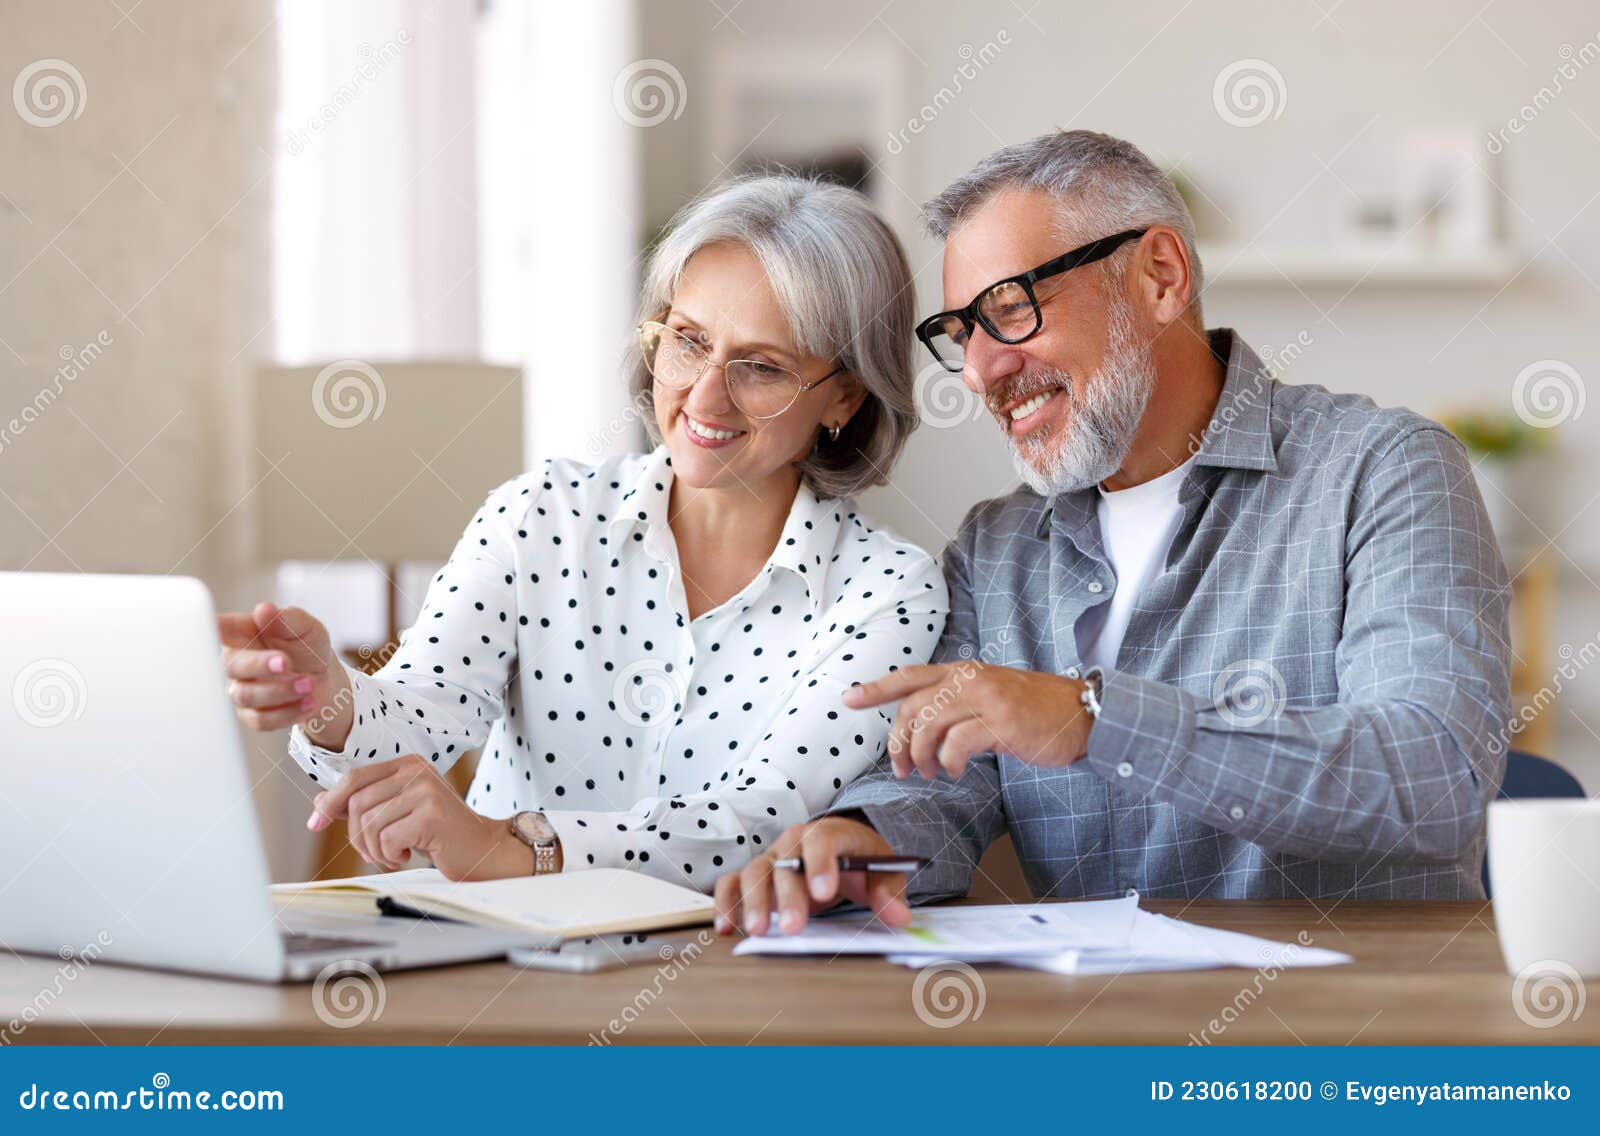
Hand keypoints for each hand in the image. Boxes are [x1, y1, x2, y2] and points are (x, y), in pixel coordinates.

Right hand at [217, 602, 352, 748]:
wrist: (324, 680)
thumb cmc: (306, 647)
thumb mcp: (306, 628)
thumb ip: (287, 619)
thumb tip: (264, 609)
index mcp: (241, 634)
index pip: (216, 628)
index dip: (205, 627)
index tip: (209, 625)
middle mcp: (236, 662)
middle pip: (232, 666)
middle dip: (260, 665)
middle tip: (286, 662)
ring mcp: (241, 689)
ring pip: (246, 696)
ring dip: (280, 691)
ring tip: (308, 684)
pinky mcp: (252, 715)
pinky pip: (261, 720)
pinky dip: (288, 712)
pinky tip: (308, 702)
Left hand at [307, 754, 539, 879]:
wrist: (482, 850)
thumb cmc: (438, 833)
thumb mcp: (397, 814)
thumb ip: (363, 804)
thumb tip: (319, 801)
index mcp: (407, 764)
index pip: (354, 778)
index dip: (330, 802)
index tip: (314, 824)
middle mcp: (417, 770)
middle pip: (357, 803)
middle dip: (358, 837)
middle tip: (376, 852)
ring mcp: (425, 790)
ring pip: (369, 824)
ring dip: (375, 850)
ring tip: (394, 854)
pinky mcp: (431, 813)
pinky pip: (387, 838)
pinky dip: (390, 855)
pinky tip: (407, 856)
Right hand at [712, 816, 909, 936]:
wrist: (842, 852)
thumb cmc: (862, 861)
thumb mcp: (884, 871)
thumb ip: (889, 892)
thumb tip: (898, 917)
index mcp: (828, 833)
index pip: (822, 841)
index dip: (821, 865)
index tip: (825, 893)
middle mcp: (793, 842)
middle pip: (784, 862)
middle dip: (787, 896)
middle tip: (792, 928)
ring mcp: (770, 857)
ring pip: (754, 873)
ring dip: (753, 902)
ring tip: (758, 932)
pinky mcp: (754, 876)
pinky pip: (732, 884)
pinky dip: (726, 903)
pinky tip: (726, 928)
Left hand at [842, 662, 1092, 779]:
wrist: (1082, 714)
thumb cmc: (1036, 711)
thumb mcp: (990, 696)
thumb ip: (957, 704)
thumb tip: (921, 732)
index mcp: (963, 671)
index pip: (909, 675)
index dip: (876, 688)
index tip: (849, 699)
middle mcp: (970, 679)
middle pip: (911, 708)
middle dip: (899, 742)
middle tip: (903, 768)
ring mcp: (985, 698)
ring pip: (928, 726)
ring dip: (921, 756)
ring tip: (931, 773)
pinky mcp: (1000, 722)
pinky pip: (956, 745)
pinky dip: (949, 763)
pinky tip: (955, 771)